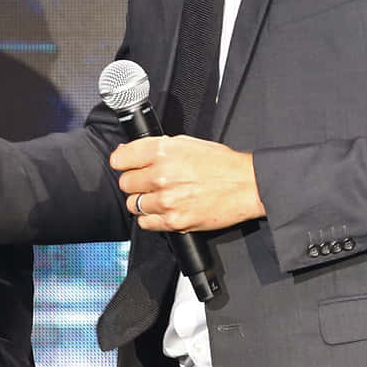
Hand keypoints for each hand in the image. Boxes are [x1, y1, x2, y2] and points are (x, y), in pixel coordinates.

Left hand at [110, 135, 263, 231]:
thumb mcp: (187, 143)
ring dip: (144, 202)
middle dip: (136, 183)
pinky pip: (146, 223)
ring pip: (134, 204)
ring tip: (161, 197)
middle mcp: (161, 175)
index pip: (120, 159)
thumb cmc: (221, 164)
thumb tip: (130, 153)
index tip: (129, 166)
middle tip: (150, 183)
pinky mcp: (174, 221)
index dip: (124, 162)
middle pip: (125, 183)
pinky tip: (164, 211)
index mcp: (162, 151)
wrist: (246, 186)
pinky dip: (152, 219)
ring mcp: (166, 200)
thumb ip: (157, 148)